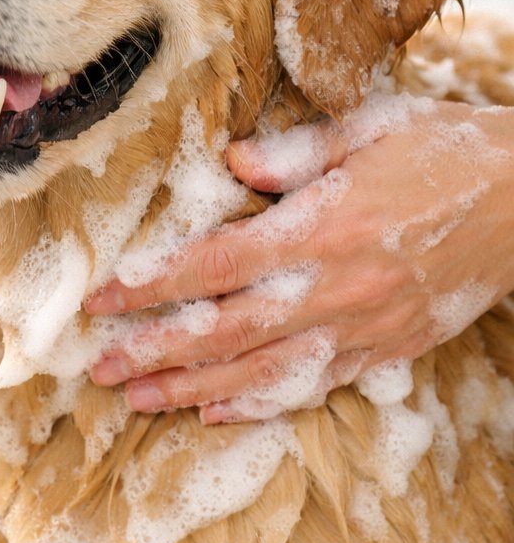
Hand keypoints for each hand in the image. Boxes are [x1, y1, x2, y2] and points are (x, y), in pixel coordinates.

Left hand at [86, 99, 513, 423]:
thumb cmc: (445, 151)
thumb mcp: (370, 129)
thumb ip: (293, 153)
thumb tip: (230, 163)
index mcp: (323, 226)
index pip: (216, 265)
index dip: (154, 286)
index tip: (102, 299)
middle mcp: (336, 287)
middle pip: (227, 330)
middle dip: (157, 350)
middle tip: (98, 367)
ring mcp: (362, 327)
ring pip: (262, 370)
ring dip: (192, 388)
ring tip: (136, 399)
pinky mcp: (385, 350)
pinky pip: (312, 386)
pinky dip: (260, 403)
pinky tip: (214, 412)